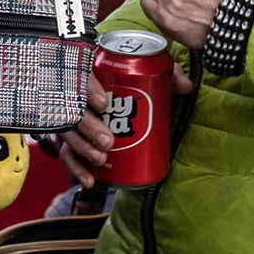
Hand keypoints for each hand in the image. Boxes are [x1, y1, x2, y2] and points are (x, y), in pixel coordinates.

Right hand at [56, 61, 194, 189]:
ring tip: (102, 159)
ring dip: (82, 148)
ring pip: (68, 133)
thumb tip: (185, 86)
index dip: (87, 88)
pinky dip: (77, 169)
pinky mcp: (72, 140)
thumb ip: (167, 74)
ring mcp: (69, 119)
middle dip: (89, 127)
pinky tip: (90, 181)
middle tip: (108, 142)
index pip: (81, 74)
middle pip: (72, 109)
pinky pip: (68, 155)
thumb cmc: (134, 82)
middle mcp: (74, 94)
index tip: (103, 103)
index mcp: (89, 71)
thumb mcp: (150, 75)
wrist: (120, 98)